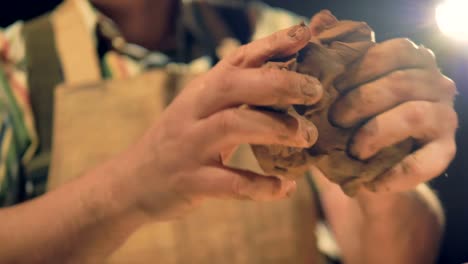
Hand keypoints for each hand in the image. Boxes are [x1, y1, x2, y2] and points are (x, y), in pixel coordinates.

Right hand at [122, 23, 321, 218]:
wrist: (132, 183)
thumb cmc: (179, 142)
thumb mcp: (200, 111)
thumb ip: (236, 98)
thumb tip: (288, 85)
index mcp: (201, 92)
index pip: (236, 59)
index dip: (271, 44)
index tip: (305, 35)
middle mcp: (193, 112)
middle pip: (233, 84)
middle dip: (278, 83)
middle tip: (315, 91)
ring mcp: (189, 146)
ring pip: (232, 125)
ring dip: (275, 128)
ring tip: (306, 136)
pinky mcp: (190, 181)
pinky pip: (230, 183)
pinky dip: (261, 186)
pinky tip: (285, 187)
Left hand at [328, 32, 456, 192]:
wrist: (368, 165)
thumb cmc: (350, 117)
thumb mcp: (339, 88)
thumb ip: (334, 55)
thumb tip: (320, 20)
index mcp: (411, 61)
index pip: (393, 51)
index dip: (361, 67)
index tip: (332, 87)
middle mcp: (434, 84)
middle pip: (402, 82)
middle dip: (362, 101)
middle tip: (335, 120)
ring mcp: (444, 117)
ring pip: (415, 115)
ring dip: (377, 132)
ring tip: (354, 150)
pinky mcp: (445, 151)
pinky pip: (426, 162)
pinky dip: (396, 174)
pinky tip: (372, 182)